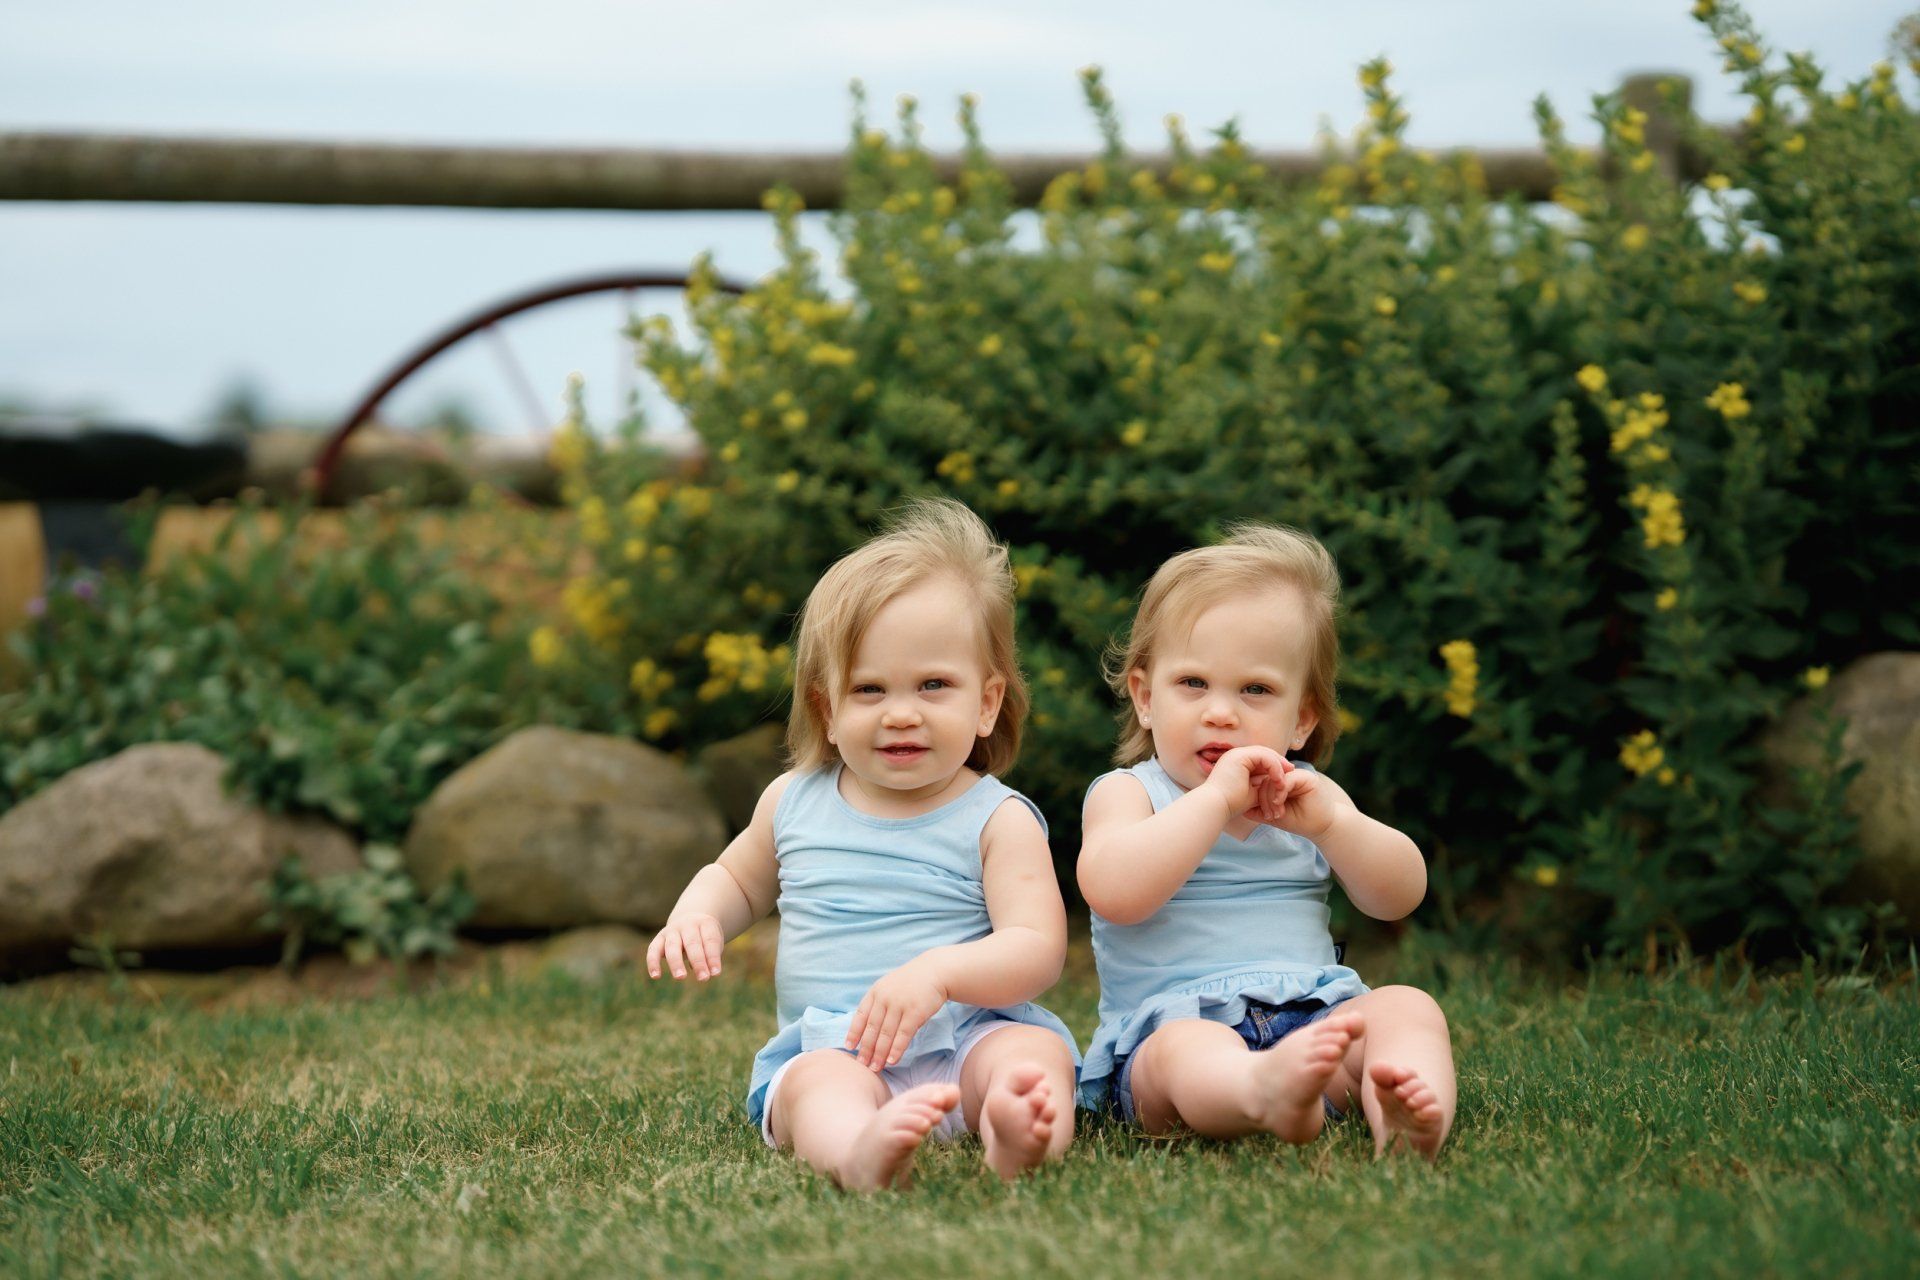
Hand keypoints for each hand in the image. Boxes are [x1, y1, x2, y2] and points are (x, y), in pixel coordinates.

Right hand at [646, 913, 725, 980]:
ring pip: (672, 946)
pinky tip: (656, 976)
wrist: (690, 921)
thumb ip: (710, 957)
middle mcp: (687, 925)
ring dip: (676, 963)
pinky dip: (653, 962)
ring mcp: (672, 930)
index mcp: (705, 923)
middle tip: (703, 979)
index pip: (710, 941)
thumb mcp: (713, 943)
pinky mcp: (659, 939)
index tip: (716, 974)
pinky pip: (653, 950)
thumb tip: (708, 974)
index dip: (713, 958)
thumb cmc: (705, 937)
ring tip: (681, 977)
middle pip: (692, 943)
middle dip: (698, 962)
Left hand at [845, 954, 949, 1070]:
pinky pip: (903, 1035)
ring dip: (879, 1054)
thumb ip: (878, 1004)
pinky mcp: (915, 1012)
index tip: (849, 1047)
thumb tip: (868, 1029)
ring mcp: (900, 1005)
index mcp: (875, 992)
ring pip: (886, 1034)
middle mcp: (885, 998)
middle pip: (872, 1028)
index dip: (854, 1032)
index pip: (861, 1015)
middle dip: (866, 1049)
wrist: (935, 971)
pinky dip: (896, 1050)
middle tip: (862, 1065)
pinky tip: (891, 1061)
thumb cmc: (911, 983)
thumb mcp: (889, 986)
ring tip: (875, 1068)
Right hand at [1202, 745, 1293, 823]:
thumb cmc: (1230, 804)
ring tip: (1288, 776)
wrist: (1216, 806)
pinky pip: (1263, 756)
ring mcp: (1236, 754)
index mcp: (1236, 763)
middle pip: (1263, 753)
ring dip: (1278, 765)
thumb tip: (1275, 786)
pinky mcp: (1240, 756)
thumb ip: (1262, 786)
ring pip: (1264, 753)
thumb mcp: (1251, 793)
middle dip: (1278, 762)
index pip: (1259, 759)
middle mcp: (1235, 755)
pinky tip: (1279, 778)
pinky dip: (1274, 766)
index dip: (1273, 766)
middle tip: (1291, 771)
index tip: (1285, 776)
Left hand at [1255, 765, 1356, 840]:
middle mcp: (1286, 776)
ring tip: (1275, 814)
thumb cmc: (1297, 821)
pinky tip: (1279, 805)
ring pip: (1274, 780)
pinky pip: (1287, 780)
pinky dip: (1280, 793)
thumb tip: (1240, 807)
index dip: (1256, 795)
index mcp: (1278, 782)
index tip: (1259, 813)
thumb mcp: (1273, 815)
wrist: (1320, 827)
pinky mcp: (1307, 777)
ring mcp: (1297, 774)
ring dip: (1270, 798)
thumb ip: (1258, 809)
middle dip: (1262, 798)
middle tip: (1268, 815)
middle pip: (1265, 779)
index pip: (1260, 781)